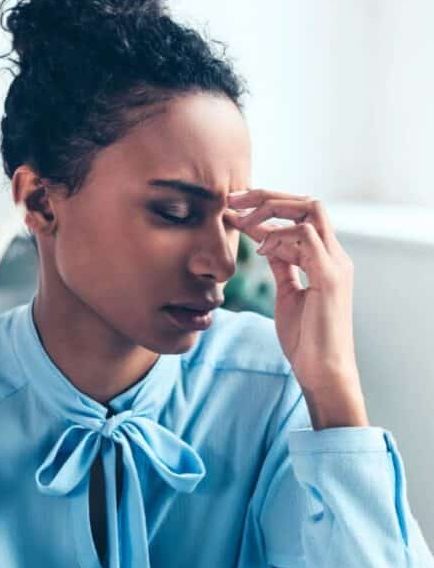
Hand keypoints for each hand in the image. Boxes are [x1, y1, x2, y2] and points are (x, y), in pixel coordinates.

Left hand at [225, 189, 367, 426]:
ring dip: (272, 208)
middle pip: (308, 203)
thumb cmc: (305, 338)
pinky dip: (280, 235)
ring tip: (242, 219)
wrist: (322, 371)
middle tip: (232, 199)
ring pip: (311, 209)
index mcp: (325, 258)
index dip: (266, 208)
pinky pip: (307, 236)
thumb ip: (283, 265)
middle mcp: (335, 255)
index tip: (232, 209)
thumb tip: (267, 243)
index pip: (300, 216)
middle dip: (267, 196)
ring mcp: (335, 264)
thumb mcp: (288, 293)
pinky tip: (261, 248)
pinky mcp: (330, 277)